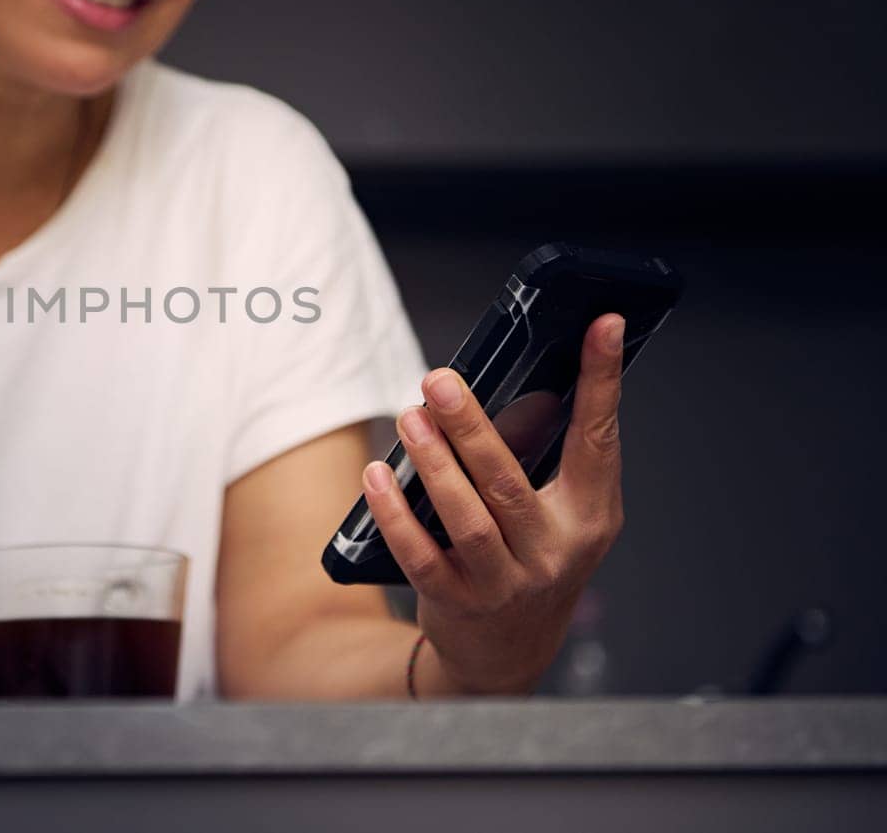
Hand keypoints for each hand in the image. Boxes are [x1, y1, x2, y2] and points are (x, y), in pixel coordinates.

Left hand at [361, 314, 626, 693]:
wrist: (507, 654)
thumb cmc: (531, 562)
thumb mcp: (561, 515)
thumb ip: (545, 459)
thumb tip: (518, 381)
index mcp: (590, 515)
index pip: (599, 438)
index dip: (602, 381)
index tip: (602, 325)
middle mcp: (554, 550)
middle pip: (509, 480)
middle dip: (471, 426)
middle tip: (440, 380)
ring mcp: (507, 582)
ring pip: (467, 517)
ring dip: (433, 464)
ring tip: (410, 418)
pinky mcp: (459, 602)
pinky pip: (422, 555)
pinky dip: (397, 514)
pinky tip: (377, 477)